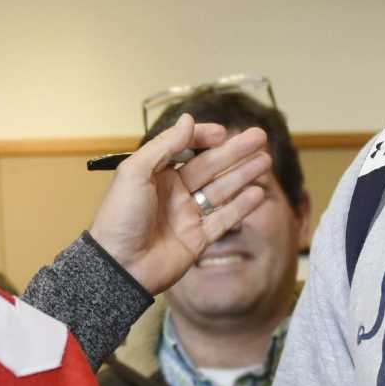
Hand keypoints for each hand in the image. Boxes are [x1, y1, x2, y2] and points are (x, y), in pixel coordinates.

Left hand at [88, 117, 269, 293]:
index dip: (204, 138)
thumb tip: (188, 119)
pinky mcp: (197, 239)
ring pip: (221, 190)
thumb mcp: (134, 173)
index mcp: (155, 174)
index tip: (223, 133)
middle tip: (259, 137)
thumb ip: (163, 145)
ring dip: (242, 175)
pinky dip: (241, 206)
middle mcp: (173, 193)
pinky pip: (223, 219)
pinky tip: (257, 193)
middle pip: (210, 167)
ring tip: (265, 161)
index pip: (186, 149)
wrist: (119, 266)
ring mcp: (186, 216)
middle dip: (234, 152)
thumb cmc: (119, 218)